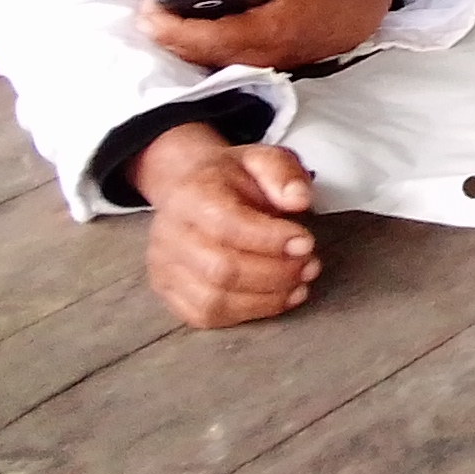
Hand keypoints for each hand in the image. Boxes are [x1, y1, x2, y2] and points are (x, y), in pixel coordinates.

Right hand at [137, 125, 319, 328]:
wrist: (191, 190)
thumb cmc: (230, 179)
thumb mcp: (262, 158)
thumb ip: (283, 173)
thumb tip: (299, 199)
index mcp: (191, 194)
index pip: (227, 225)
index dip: (271, 240)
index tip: (307, 242)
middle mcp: (169, 234)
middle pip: (221, 269)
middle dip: (275, 273)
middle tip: (310, 266)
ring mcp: (164, 267)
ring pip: (213, 300)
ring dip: (266, 299)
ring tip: (299, 284)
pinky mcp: (169, 292)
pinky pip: (205, 316)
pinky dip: (247, 313)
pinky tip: (276, 299)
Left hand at [139, 0, 398, 70]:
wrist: (359, 14)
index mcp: (267, 31)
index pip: (206, 37)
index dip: (170, 25)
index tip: (148, 4)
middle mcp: (258, 54)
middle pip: (197, 53)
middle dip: (163, 33)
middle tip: (144, 6)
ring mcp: (258, 62)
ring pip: (204, 59)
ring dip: (175, 41)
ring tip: (156, 14)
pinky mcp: (259, 61)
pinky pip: (217, 58)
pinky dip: (193, 44)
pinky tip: (183, 25)